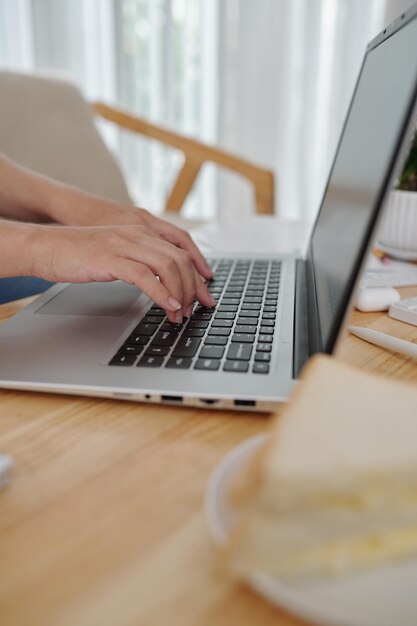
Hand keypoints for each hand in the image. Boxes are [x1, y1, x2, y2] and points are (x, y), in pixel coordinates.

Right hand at [28, 223, 215, 321]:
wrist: (44, 247)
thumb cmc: (76, 254)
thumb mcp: (115, 254)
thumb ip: (138, 262)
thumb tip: (159, 284)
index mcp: (140, 233)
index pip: (180, 251)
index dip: (197, 274)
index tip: (205, 295)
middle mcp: (136, 235)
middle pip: (180, 259)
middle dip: (194, 287)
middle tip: (197, 308)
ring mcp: (123, 245)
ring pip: (168, 266)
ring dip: (181, 293)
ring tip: (182, 313)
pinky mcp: (110, 258)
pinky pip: (146, 277)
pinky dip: (162, 294)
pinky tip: (169, 307)